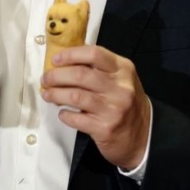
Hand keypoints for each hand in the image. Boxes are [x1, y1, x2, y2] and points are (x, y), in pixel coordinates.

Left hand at [40, 44, 150, 170]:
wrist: (143, 136)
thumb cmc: (126, 102)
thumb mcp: (121, 79)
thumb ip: (99, 68)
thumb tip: (65, 60)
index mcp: (123, 69)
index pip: (94, 53)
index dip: (70, 54)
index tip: (56, 59)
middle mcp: (120, 87)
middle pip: (80, 74)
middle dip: (56, 76)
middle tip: (46, 79)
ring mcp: (113, 108)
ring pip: (74, 96)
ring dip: (55, 94)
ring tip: (48, 94)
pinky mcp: (105, 128)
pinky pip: (76, 118)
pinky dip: (64, 115)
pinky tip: (63, 113)